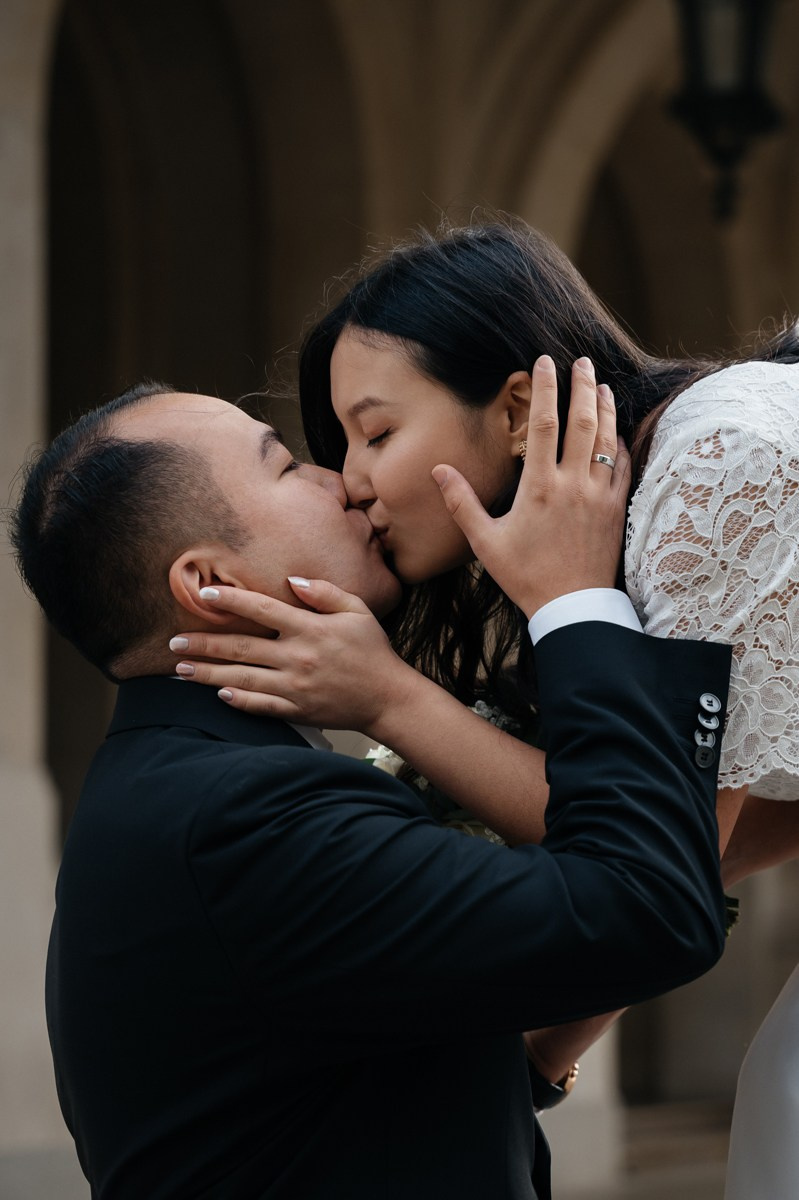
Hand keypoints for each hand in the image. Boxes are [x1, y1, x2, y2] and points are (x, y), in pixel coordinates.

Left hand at [169, 581, 415, 732]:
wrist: (389, 698)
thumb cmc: (373, 651)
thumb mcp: (357, 610)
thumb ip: (324, 592)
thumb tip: (291, 580)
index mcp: (310, 629)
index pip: (262, 609)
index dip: (232, 600)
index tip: (206, 594)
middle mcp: (298, 657)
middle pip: (241, 648)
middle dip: (203, 645)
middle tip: (173, 643)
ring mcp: (295, 686)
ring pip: (242, 679)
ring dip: (208, 675)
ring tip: (180, 670)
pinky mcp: (297, 710)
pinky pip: (260, 706)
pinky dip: (238, 701)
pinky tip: (217, 694)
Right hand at [431, 356, 630, 617]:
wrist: (572, 607)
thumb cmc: (525, 576)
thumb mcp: (485, 542)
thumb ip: (462, 503)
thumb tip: (438, 471)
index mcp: (538, 487)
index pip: (543, 424)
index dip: (544, 389)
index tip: (544, 363)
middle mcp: (572, 484)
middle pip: (582, 421)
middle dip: (582, 386)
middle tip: (581, 362)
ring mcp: (599, 495)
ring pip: (606, 439)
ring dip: (605, 408)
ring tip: (602, 386)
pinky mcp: (617, 510)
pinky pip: (623, 467)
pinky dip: (621, 443)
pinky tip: (617, 431)